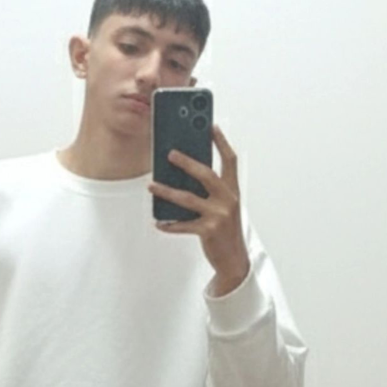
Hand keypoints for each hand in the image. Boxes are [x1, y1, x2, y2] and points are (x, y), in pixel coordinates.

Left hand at [148, 124, 249, 292]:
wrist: (235, 261)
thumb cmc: (226, 231)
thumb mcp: (224, 207)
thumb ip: (211, 191)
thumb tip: (184, 175)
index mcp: (233, 191)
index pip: (230, 160)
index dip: (221, 142)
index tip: (210, 126)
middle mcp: (229, 200)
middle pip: (206, 174)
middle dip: (187, 162)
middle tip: (170, 154)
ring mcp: (219, 216)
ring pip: (188, 199)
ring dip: (166, 191)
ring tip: (152, 185)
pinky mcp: (208, 231)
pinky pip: (183, 225)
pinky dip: (169, 224)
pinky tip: (158, 222)